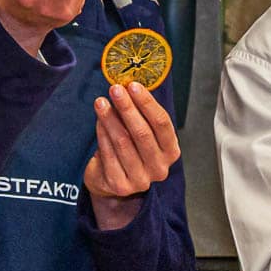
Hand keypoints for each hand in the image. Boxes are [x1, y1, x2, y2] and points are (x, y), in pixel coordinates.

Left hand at [83, 82, 180, 230]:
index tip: (133, 86)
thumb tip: (127, 85)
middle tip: (115, 90)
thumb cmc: (131, 149)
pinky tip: (98, 121)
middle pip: (143, 133)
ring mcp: (141, 179)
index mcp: (171, 151)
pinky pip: (108, 154)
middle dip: (127, 108)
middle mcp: (160, 168)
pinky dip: (102, 134)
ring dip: (110, 119)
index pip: (162, 124)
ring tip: (101, 102)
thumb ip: (140, 113)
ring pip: (123, 142)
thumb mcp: (142, 132)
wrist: (113, 180)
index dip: (147, 103)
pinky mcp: (120, 185)